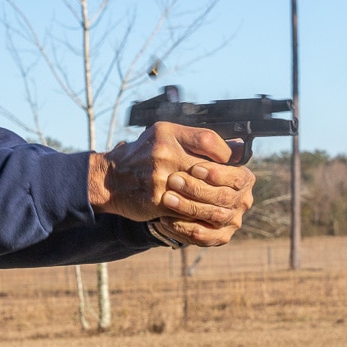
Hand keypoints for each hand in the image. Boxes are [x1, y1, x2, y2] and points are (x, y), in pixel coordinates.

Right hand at [88, 123, 254, 245]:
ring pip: (201, 192)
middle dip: (224, 182)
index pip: (208, 140)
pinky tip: (205, 213)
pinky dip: (198, 212)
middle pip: (208, 169)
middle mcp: (163, 153)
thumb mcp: (164, 136)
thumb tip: (237, 147)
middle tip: (235, 188)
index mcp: (167, 134)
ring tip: (224, 203)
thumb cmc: (141, 155)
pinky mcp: (156, 200)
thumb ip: (196, 139)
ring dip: (215, 200)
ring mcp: (159, 178)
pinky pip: (186, 208)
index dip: (225, 153)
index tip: (229, 162)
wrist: (108, 178)